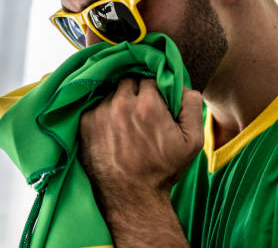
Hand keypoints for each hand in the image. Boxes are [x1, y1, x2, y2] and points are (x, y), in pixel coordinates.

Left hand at [78, 77, 203, 245]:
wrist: (132, 198)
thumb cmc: (163, 170)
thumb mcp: (192, 142)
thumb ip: (192, 107)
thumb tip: (185, 87)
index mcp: (148, 104)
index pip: (150, 79)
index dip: (155, 91)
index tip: (157, 104)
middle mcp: (121, 104)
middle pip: (128, 81)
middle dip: (136, 92)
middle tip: (142, 112)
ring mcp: (99, 113)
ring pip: (111, 93)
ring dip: (119, 102)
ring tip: (127, 124)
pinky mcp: (85, 124)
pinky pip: (96, 107)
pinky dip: (104, 114)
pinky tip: (113, 131)